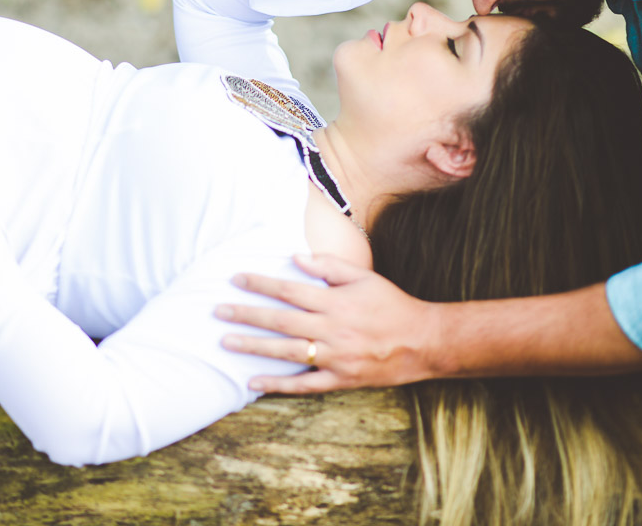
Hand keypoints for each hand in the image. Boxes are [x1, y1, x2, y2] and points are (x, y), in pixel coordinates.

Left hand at [216, 253, 438, 393]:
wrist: (423, 341)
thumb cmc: (391, 304)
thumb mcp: (364, 277)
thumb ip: (330, 266)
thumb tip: (295, 257)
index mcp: (336, 302)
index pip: (289, 290)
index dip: (260, 284)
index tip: (236, 279)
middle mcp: (332, 329)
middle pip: (281, 321)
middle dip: (247, 315)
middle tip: (218, 311)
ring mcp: (335, 357)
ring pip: (287, 352)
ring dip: (254, 347)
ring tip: (226, 342)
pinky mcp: (340, 379)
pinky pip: (304, 384)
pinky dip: (278, 384)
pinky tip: (253, 382)